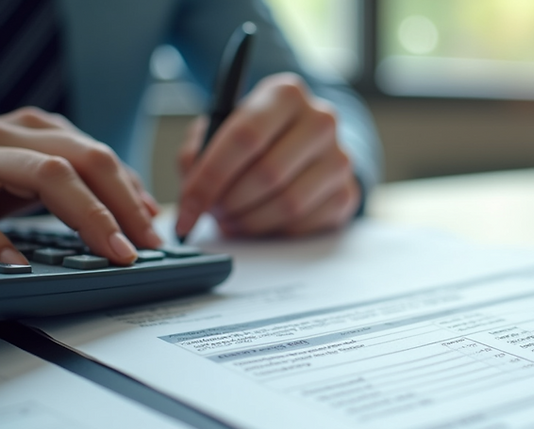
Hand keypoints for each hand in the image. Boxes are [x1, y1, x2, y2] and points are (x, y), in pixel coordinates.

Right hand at [0, 107, 161, 264]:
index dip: (131, 194)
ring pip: (39, 173)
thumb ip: (79, 186)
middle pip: (78, 160)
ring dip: (86, 215)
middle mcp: (2, 136)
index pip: (96, 155)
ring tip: (110, 251)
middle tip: (139, 247)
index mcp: (31, 130)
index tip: (153, 231)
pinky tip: (16, 262)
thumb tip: (142, 210)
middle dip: (119, 205)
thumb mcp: (25, 177)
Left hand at [175, 73, 360, 238]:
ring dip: (249, 221)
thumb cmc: (258, 137)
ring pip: (288, 204)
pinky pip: (304, 222)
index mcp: (286, 93)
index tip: (187, 208)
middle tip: (211, 213)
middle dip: (230, 203)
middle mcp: (321, 120)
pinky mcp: (346, 193)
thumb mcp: (222, 128)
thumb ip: (199, 151)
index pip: (244, 137)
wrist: (308, 145)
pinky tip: (259, 222)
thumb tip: (192, 193)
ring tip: (231, 220)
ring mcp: (339, 158)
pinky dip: (273, 230)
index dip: (209, 178)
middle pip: (267, 174)